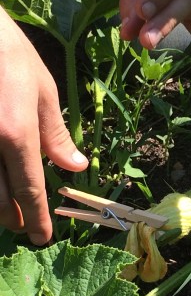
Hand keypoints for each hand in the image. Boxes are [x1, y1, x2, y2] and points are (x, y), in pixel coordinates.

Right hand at [0, 7, 87, 244]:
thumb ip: (56, 135)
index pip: (29, 189)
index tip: (42, 238)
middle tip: (26, 225)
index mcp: (16, 135)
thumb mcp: (43, 93)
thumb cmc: (11, 57)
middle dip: (14, 218)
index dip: (37, 217)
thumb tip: (77, 167)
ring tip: (10, 213)